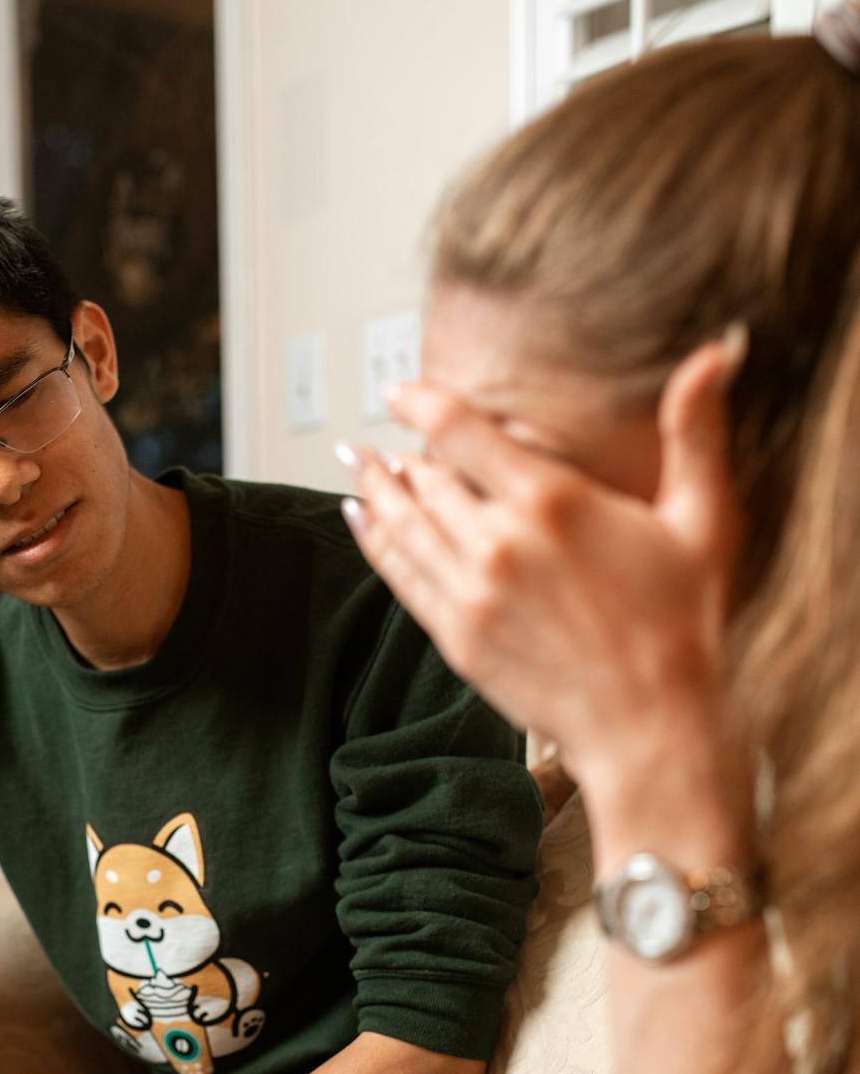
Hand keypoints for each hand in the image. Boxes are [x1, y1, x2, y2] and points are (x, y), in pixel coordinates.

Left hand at [344, 336, 744, 791]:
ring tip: (354, 463)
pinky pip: (401, 576)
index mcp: (551, 500)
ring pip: (403, 525)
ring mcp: (471, 593)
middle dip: (400, 455)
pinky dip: (374, 542)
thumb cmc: (683, 624)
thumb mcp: (702, 519)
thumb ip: (696, 432)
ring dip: (373, 490)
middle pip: (425, 479)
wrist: (649, 724)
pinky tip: (359, 519)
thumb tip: (719, 350)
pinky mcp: (457, 638)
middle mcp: (499, 542)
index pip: (460, 431)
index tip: (399, 391)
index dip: (420, 402)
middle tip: (381, 440)